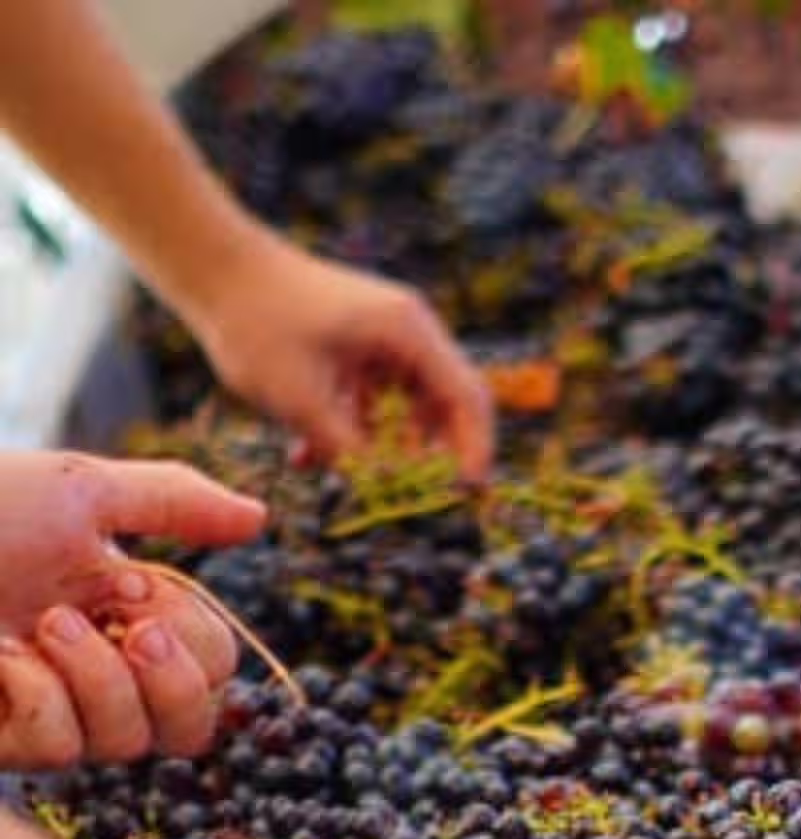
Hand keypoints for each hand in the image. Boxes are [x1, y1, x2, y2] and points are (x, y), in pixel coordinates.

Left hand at [0, 451, 265, 768]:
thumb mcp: (76, 490)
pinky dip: (31, 692)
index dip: (197, 639)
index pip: (214, 668)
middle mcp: (93, 678)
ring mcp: (44, 716)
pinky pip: (56, 747)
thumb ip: (174, 502)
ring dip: (94, 676)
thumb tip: (261, 519)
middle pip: (192, 729)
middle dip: (172, 677)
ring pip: (126, 743)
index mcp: (121, 619)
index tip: (140, 589)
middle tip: (126, 623)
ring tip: (39, 624)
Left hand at [191, 233, 494, 483]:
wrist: (210, 265)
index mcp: (408, 332)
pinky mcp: (358, 343)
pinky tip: (308, 454)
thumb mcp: (299, 398)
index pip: (467, 397)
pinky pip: (374, 394)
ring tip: (343, 473)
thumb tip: (384, 484)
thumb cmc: (254, 321)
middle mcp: (407, 331)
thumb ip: (347, 447)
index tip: (463, 493)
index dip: (474, 449)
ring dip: (384, 444)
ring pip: (408, 404)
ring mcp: (384, 335)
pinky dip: (353, 425)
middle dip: (431, 453)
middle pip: (446, 403)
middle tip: (409, 495)